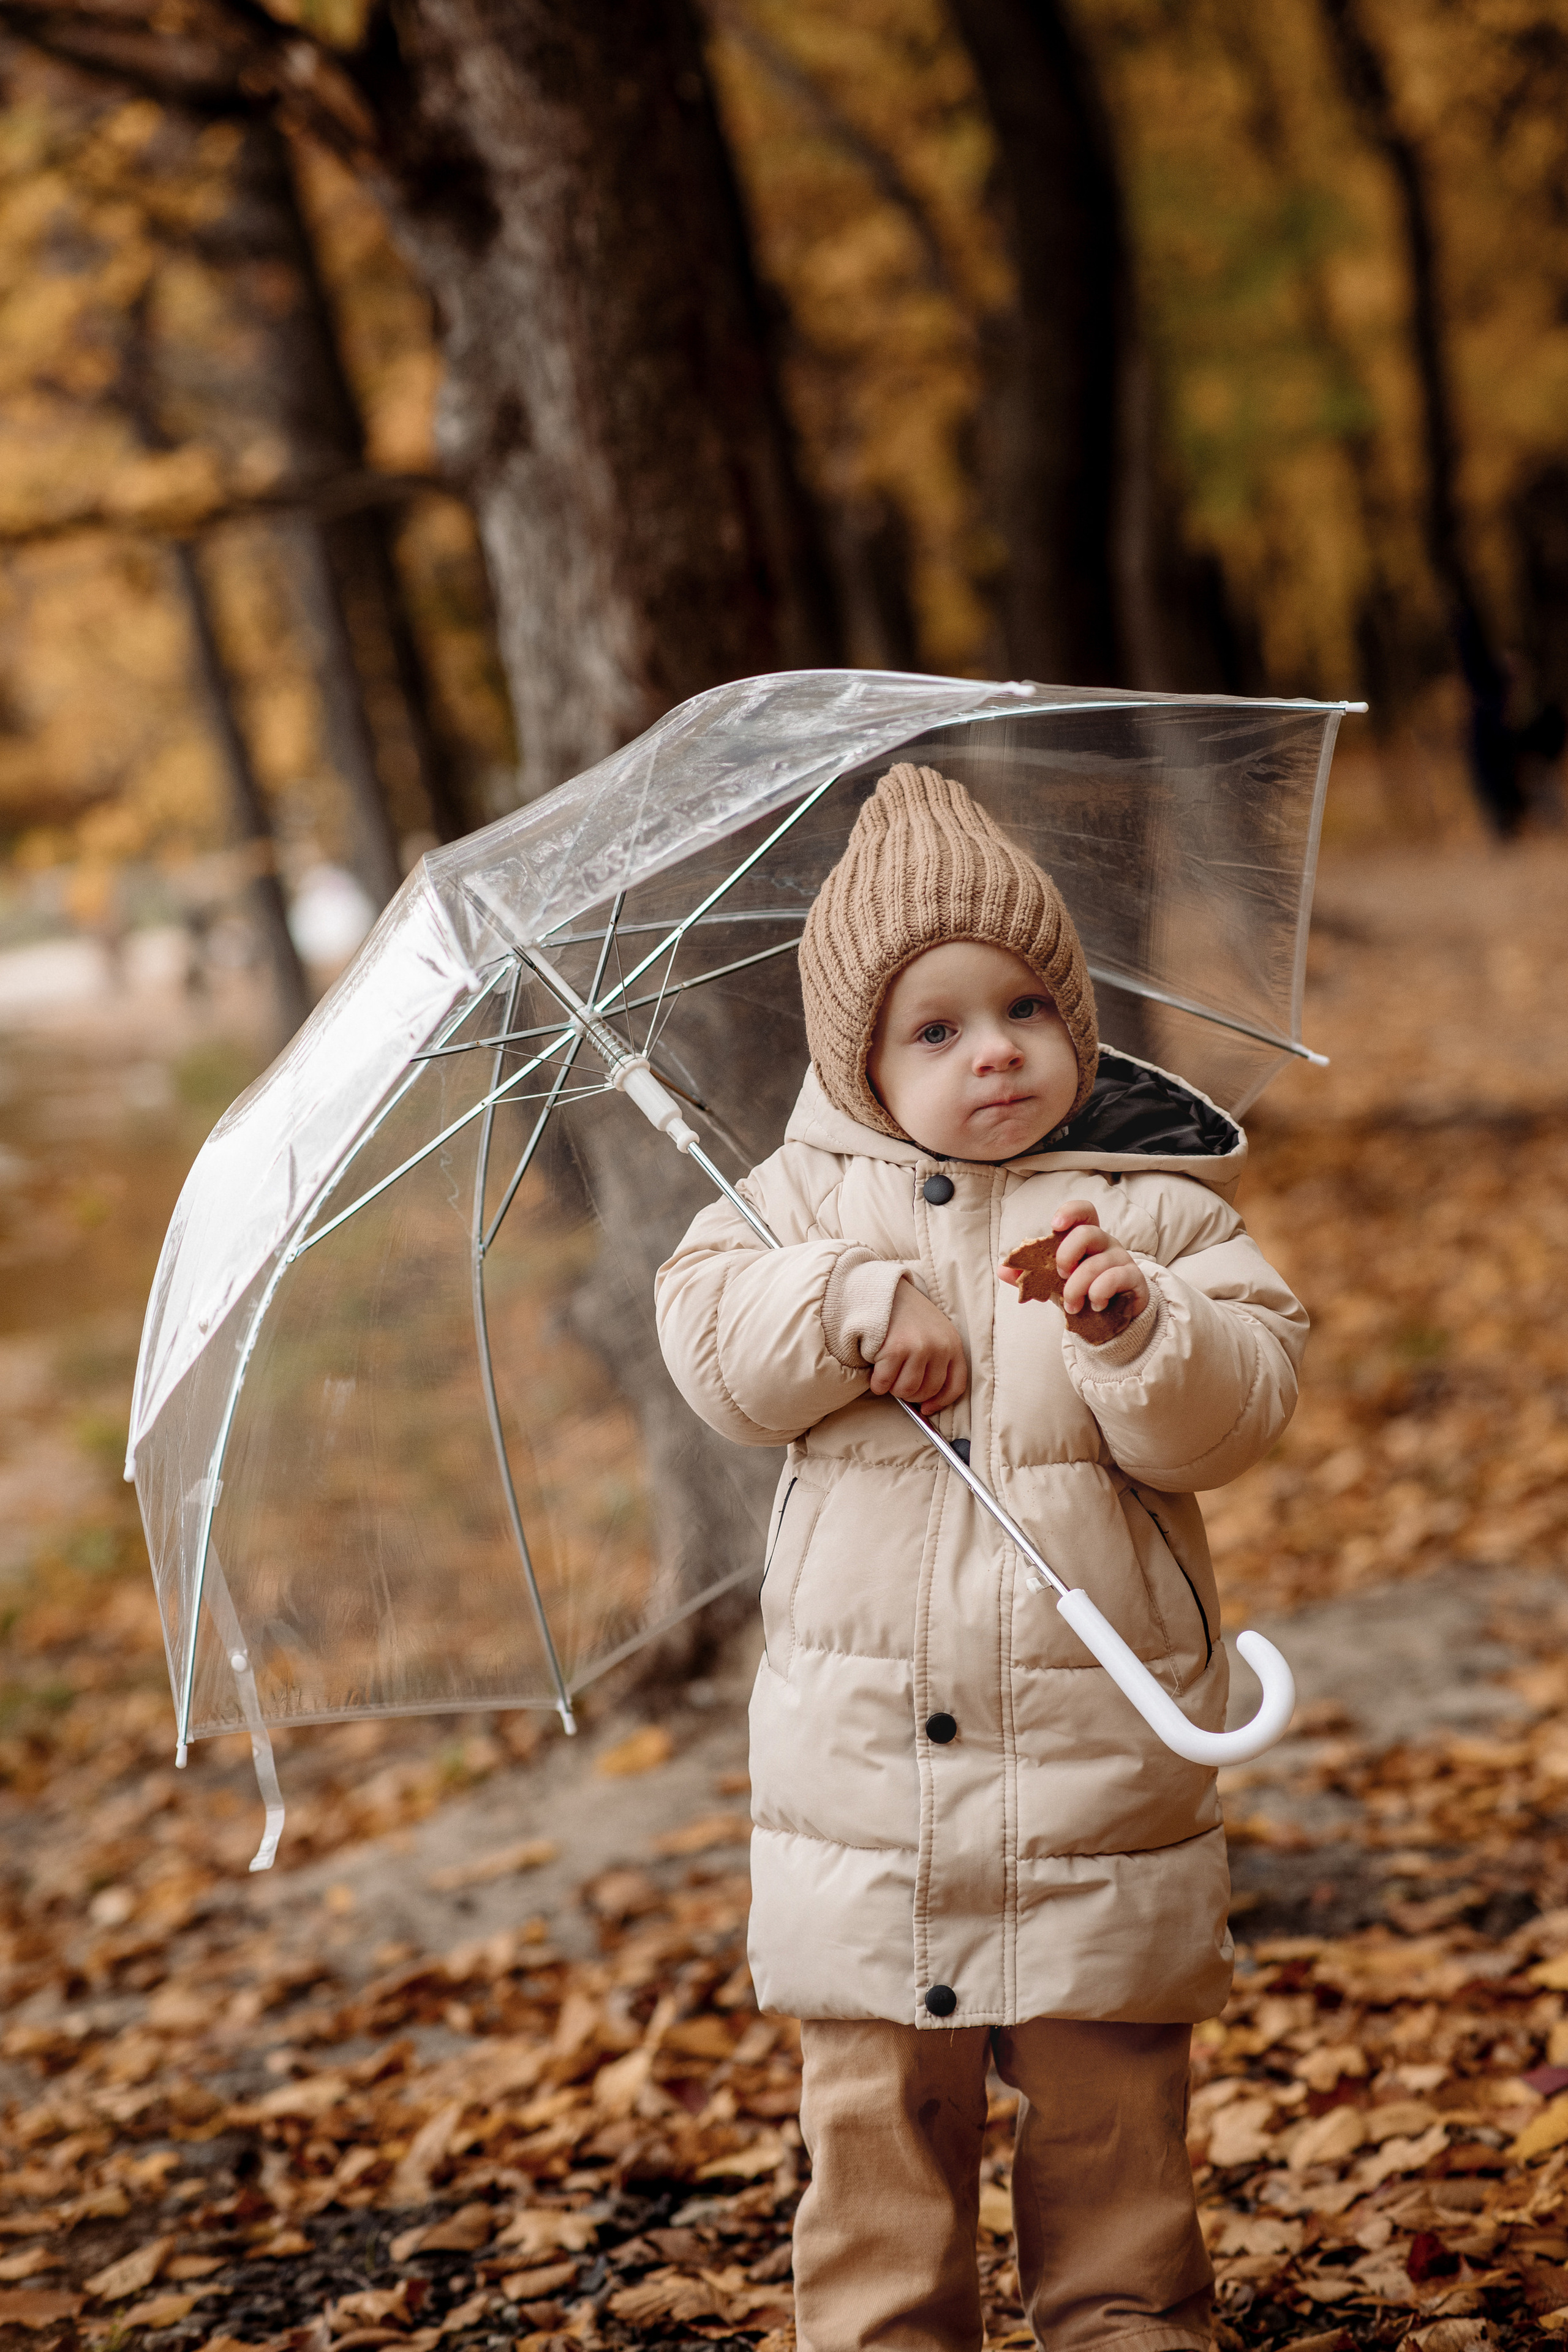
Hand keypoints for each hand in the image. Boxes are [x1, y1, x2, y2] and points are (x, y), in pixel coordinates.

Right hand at [868, 1279, 968, 1411]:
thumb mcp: (933, 1333)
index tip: (927, 1409)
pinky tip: (876, 1370)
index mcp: (953, 1344)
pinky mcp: (896, 1349)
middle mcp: (940, 1347)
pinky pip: (885, 1383)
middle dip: (910, 1393)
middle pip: (927, 1391)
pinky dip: (877, 1383)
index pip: (955, 1386)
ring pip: (906, 1391)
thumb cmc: (906, 1316)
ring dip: (892, 1388)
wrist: (882, 1291)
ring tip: (887, 1372)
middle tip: (898, 1380)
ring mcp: (919, 1348)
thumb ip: (936, 1361)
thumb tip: (926, 1402)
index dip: (940, 1403)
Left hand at [998, 1199, 1149, 1318]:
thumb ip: (1030, 1275)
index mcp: (1085, 1237)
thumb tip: (1003, 1269)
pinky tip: (1095, 1306)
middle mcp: (1105, 1242)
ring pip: (1096, 1264)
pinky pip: (1114, 1279)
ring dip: (1077, 1288)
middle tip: (1059, 1276)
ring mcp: (1121, 1259)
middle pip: (1087, 1233)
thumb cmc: (1082, 1290)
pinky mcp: (1133, 1278)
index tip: (1054, 1225)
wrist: (1111, 1317)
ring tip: (1072, 1306)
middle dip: (1066, 1255)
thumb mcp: (1053, 1283)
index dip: (1070, 1212)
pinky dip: (1099, 1294)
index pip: (1084, 1211)